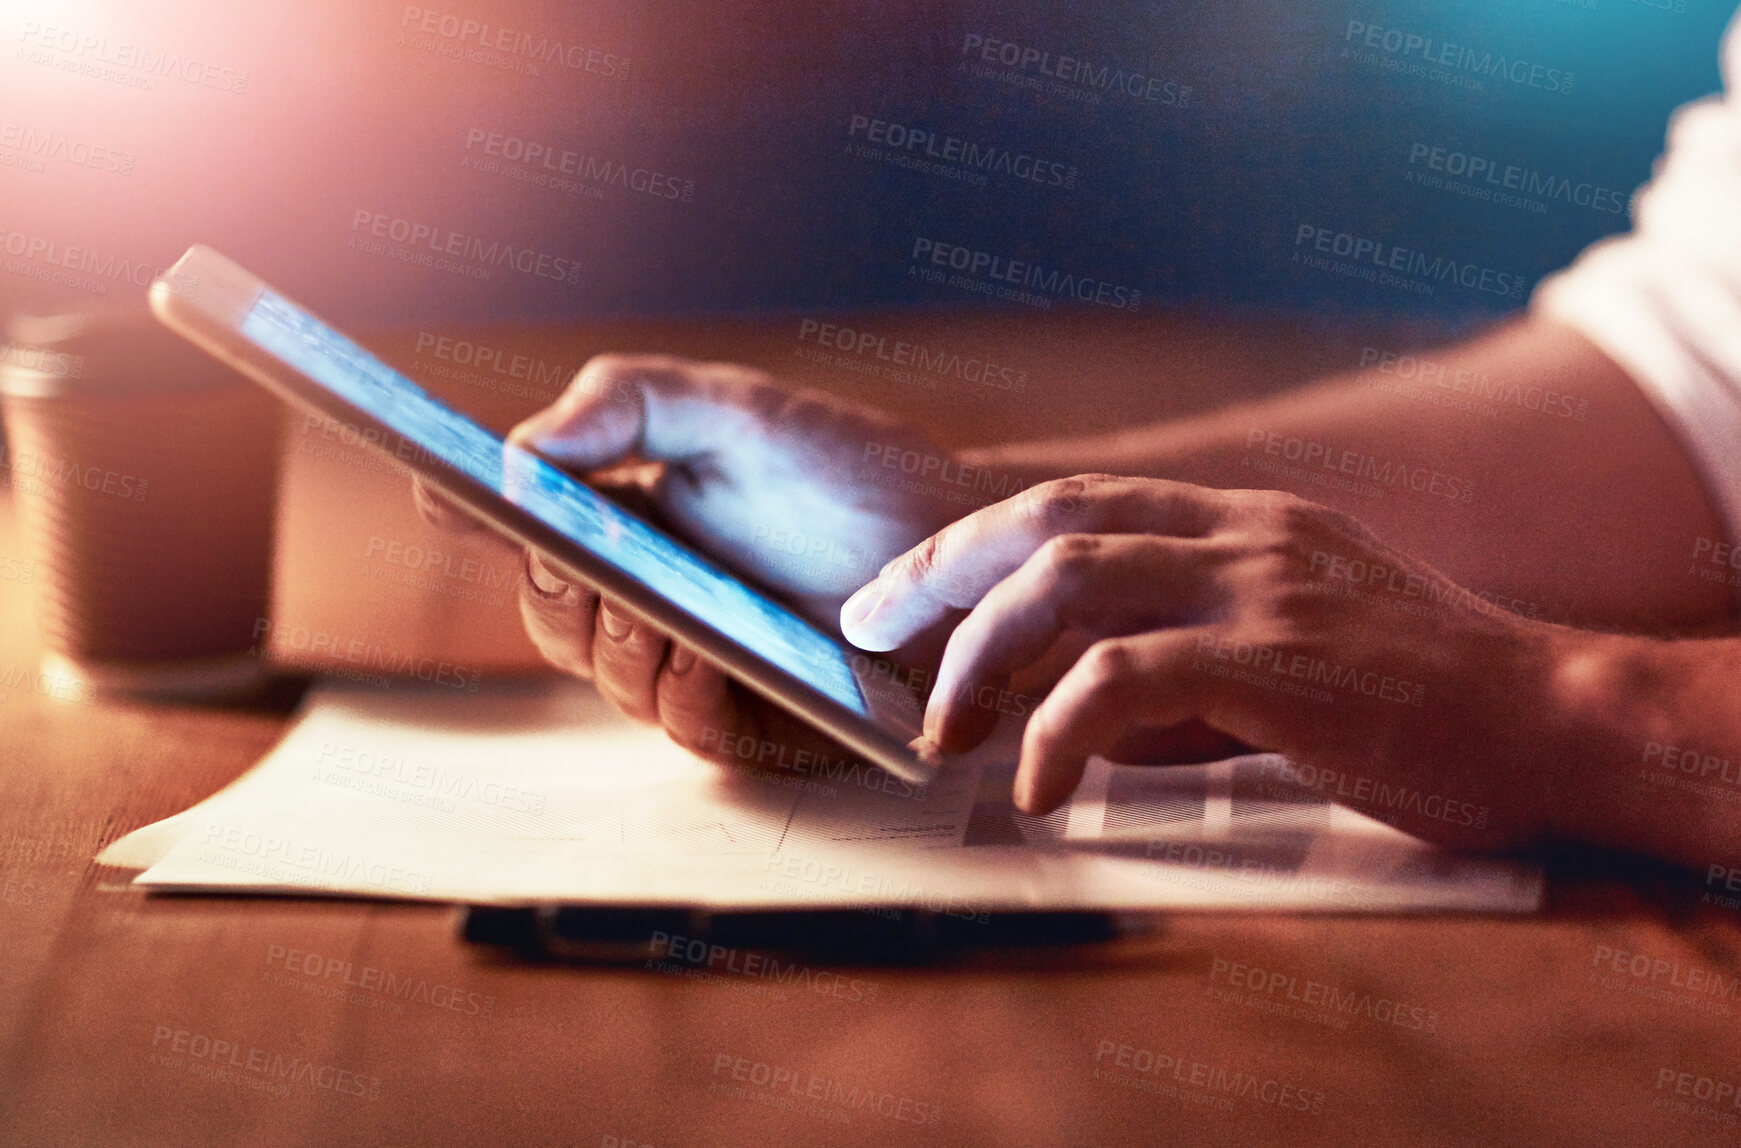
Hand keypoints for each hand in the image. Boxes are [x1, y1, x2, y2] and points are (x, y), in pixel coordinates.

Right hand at [419, 354, 961, 765]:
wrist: (953, 539)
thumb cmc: (845, 467)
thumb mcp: (737, 408)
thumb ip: (629, 402)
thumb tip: (517, 452)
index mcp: (625, 512)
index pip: (519, 521)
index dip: (466, 508)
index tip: (440, 491)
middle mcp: (647, 590)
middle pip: (550, 615)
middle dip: (552, 593)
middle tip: (574, 565)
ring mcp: (694, 657)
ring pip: (607, 677)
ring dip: (619, 648)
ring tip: (656, 614)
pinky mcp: (751, 715)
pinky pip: (686, 728)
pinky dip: (684, 699)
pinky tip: (705, 663)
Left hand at [839, 474, 1575, 848]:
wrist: (1551, 717)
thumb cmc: (1422, 697)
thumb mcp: (1296, 642)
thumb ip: (1188, 655)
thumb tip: (1076, 709)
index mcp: (1241, 519)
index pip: (1074, 502)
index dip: (973, 542)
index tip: (905, 595)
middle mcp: (1240, 531)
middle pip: (1046, 520)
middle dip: (939, 574)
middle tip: (872, 632)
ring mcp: (1257, 587)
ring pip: (1066, 584)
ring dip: (981, 659)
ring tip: (944, 735)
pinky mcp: (1275, 660)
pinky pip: (1120, 682)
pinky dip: (1056, 734)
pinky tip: (1041, 789)